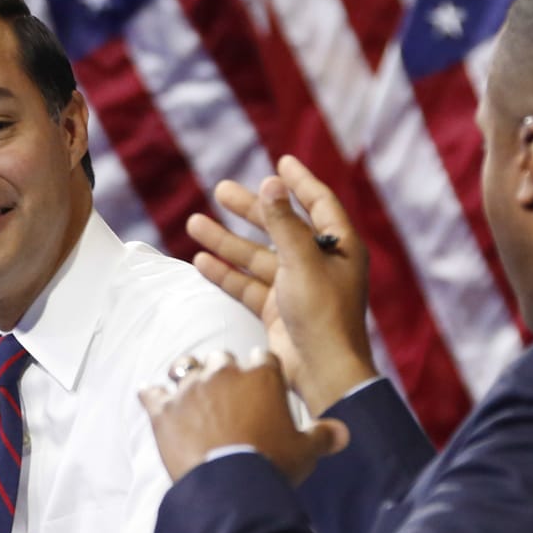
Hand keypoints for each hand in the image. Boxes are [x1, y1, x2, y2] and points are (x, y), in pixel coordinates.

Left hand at [138, 353, 347, 486]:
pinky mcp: (162, 409)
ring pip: (185, 368)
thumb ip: (324, 436)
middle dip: (225, 373)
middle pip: (223, 358)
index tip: (261, 389)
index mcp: (261, 376)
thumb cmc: (271, 466)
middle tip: (227, 396)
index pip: (262, 360)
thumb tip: (344, 433)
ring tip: (192, 396)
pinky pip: (151, 392)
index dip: (262, 373)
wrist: (229, 489)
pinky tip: (154, 402)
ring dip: (189, 379)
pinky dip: (153, 398)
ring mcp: (190, 389)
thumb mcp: (306, 452)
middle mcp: (223, 373)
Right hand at [186, 155, 376, 416]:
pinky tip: (202, 261)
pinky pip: (248, 284)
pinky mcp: (277, 310)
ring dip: (227, 241)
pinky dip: (226, 273)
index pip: (320, 203)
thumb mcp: (302, 260)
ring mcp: (296, 287)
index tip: (282, 161)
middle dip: (250, 209)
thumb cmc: (323, 314)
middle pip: (281, 227)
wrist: (323, 371)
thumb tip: (270, 183)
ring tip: (194, 223)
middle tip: (220, 190)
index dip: (300, 182)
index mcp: (339, 247)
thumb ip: (283, 222)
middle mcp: (319, 263)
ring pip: (257, 256)